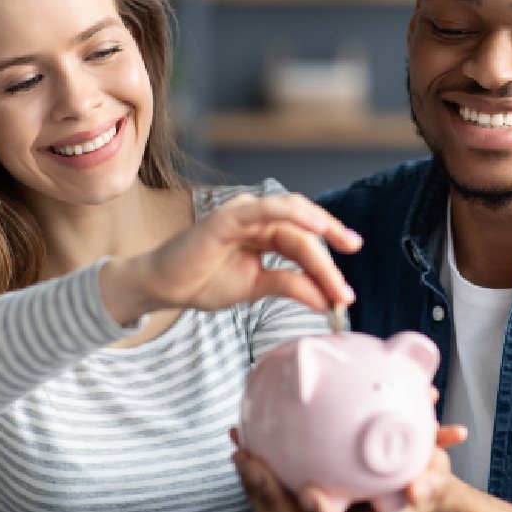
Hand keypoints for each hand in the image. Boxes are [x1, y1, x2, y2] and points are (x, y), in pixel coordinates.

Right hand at [101, 192, 361, 321]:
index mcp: (267, 232)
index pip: (306, 243)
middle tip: (346, 288)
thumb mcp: (257, 287)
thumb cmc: (204, 282)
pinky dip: (294, 214)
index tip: (346, 293)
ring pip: (293, 218)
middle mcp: (259, 218)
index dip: (329, 265)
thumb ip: (291, 287)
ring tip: (344, 250)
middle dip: (331, 253)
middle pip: (305, 230)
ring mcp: (244, 214)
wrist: (164, 287)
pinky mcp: (228, 217)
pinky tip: (316, 227)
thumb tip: (327, 301)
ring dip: (321, 235)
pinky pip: (266, 210)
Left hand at [231, 424, 467, 511]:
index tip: (309, 491)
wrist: (410, 497)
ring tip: (242, 450)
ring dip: (254, 487)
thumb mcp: (435, 479)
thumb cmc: (423, 486)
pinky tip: (244, 442)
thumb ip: (431, 477)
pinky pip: (271, 503)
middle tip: (253, 461)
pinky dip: (255, 476)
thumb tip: (430, 470)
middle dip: (268, 499)